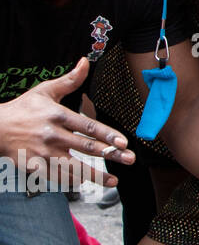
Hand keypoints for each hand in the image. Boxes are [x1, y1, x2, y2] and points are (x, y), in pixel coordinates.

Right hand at [0, 58, 135, 186]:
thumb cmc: (23, 108)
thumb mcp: (45, 91)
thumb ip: (69, 80)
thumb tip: (85, 61)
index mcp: (58, 116)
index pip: (88, 127)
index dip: (107, 135)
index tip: (123, 142)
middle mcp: (52, 135)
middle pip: (86, 147)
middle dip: (110, 155)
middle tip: (130, 158)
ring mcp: (42, 152)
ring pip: (73, 166)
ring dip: (95, 175)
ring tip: (114, 180)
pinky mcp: (32, 165)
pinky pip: (55, 176)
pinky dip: (70, 181)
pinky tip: (84, 183)